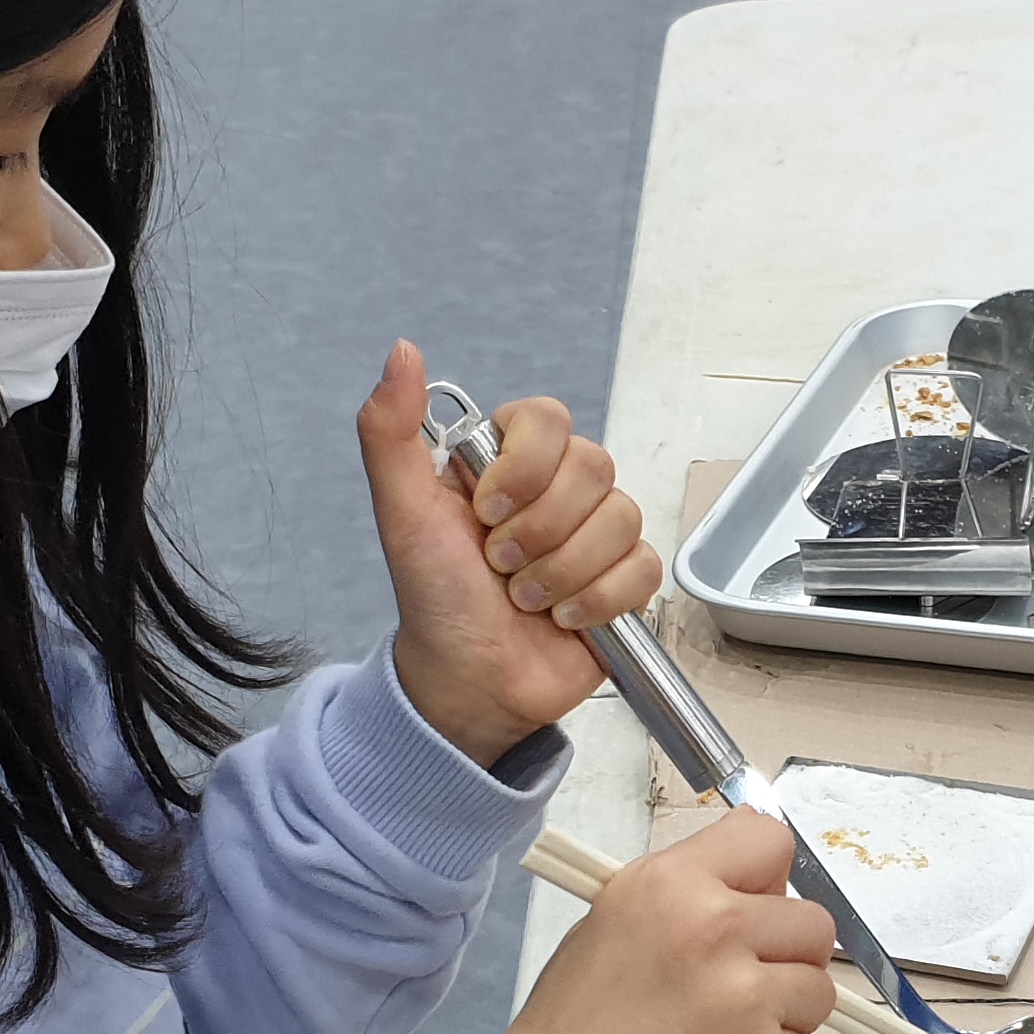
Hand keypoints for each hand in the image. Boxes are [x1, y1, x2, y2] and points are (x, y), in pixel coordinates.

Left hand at [354, 340, 659, 764]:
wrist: (466, 682)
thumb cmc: (434, 598)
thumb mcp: (402, 513)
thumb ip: (390, 432)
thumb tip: (402, 350)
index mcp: (507, 462)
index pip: (548, 418)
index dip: (526, 467)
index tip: (486, 512)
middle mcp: (557, 489)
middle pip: (594, 467)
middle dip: (541, 530)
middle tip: (501, 567)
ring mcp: (596, 533)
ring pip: (622, 518)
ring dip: (564, 572)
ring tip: (526, 600)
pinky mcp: (625, 580)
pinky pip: (643, 567)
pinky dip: (599, 600)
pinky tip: (565, 620)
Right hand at [460, 811, 836, 1033]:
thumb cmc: (570, 1026)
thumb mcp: (611, 925)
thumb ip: (687, 900)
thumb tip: (756, 897)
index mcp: (669, 884)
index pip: (769, 841)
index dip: (768, 880)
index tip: (752, 907)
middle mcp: (714, 927)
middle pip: (813, 922)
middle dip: (788, 955)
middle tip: (742, 984)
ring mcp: (745, 996)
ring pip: (817, 990)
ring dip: (784, 1016)